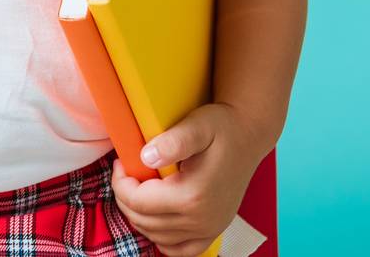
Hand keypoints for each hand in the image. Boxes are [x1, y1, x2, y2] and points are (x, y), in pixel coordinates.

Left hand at [111, 102, 263, 256]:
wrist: (248, 136)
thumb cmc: (222, 128)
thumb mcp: (198, 125)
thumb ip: (173, 141)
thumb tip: (146, 157)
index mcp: (193, 196)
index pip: (138, 202)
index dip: (121, 184)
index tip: (121, 163)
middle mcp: (201, 220)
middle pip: (144, 221)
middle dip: (126, 198)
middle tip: (126, 174)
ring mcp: (209, 229)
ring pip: (157, 236)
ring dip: (140, 216)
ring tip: (139, 189)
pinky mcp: (214, 231)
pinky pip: (180, 250)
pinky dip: (162, 238)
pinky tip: (156, 218)